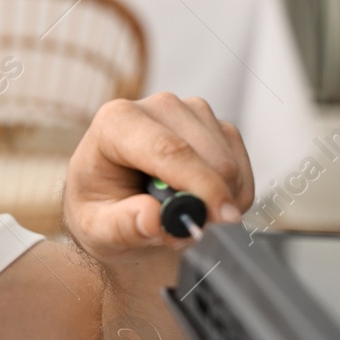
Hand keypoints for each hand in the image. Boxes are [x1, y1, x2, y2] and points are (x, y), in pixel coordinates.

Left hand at [63, 93, 254, 267]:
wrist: (114, 201)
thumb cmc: (101, 210)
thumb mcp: (97, 229)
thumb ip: (121, 226)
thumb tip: (152, 219)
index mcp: (116, 122)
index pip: (168, 148)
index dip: (199, 183)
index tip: (220, 217)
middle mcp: (157, 107)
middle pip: (208, 155)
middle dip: (208, 201)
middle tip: (184, 233)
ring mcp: (190, 112)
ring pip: (229, 163)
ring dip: (218, 201)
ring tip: (182, 216)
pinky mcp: (215, 125)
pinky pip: (241, 165)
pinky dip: (231, 195)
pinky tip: (202, 204)